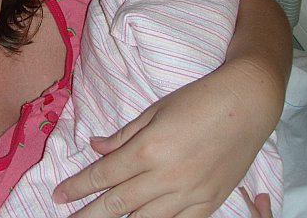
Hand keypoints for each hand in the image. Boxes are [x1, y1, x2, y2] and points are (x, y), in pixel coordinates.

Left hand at [52, 63, 276, 216]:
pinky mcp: (210, 202)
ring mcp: (190, 194)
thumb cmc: (198, 100)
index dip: (78, 187)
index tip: (59, 195)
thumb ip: (124, 135)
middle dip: (88, 215)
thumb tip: (95, 147)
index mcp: (149, 149)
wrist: (248, 104)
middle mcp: (166, 177)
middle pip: (118, 204)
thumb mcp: (155, 110)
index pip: (104, 175)